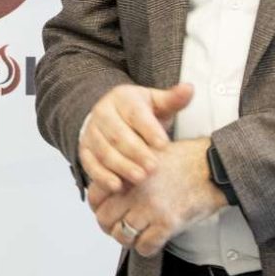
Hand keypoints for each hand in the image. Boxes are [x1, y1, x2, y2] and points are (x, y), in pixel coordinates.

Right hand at [79, 82, 194, 191]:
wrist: (111, 117)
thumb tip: (189, 89)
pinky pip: (90, 164)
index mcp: (122, 98)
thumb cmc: (140, 113)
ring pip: (104, 151)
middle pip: (118, 134)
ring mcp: (91, 132)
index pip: (135, 113)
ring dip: (121, 166)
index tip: (164, 144)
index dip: (149, 130)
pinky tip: (117, 186)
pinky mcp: (84, 150)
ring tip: (139, 178)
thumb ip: (173, 99)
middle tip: (153, 167)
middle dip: (136, 152)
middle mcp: (103, 113)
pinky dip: (102, 176)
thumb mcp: (156, 103)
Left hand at [91, 138, 224, 256]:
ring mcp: (150, 208)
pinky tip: (151, 241)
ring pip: (122, 235)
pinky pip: (145, 246)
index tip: (103, 210)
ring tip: (134, 235)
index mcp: (128, 172)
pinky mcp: (168, 224)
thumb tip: (111, 183)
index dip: (97, 206)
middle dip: (108, 226)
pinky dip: (145, 248)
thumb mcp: (148, 153)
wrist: (214, 166)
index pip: (95, 196)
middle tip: (116, 227)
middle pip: (104, 218)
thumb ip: (128, 168)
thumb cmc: (185, 159)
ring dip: (126, 239)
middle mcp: (135, 191)